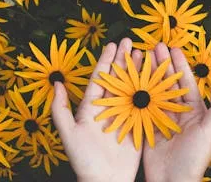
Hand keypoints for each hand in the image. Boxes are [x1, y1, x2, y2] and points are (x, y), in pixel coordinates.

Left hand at [51, 38, 142, 181]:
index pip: (100, 78)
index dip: (106, 60)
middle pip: (118, 78)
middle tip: (131, 42)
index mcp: (92, 106)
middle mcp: (109, 106)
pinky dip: (149, 90)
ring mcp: (125, 113)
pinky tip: (154, 78)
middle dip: (124, 60)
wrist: (106, 180)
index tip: (113, 44)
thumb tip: (56, 83)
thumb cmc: (84, 159)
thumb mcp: (68, 133)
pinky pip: (143, 103)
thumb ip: (60, 109)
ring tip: (145, 54)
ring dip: (138, 71)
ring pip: (132, 87)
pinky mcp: (137, 123)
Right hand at [143, 43, 210, 181]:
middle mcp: (176, 110)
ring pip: (154, 90)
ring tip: (141, 58)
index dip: (179, 64)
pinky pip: (142, 105)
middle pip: (168, 82)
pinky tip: (132, 80)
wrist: (172, 180)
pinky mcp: (147, 124)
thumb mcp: (210, 132)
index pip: (185, 81)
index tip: (172, 48)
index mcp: (193, 110)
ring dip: (148, 74)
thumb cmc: (194, 157)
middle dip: (161, 64)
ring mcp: (160, 116)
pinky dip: (137, 91)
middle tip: (154, 47)